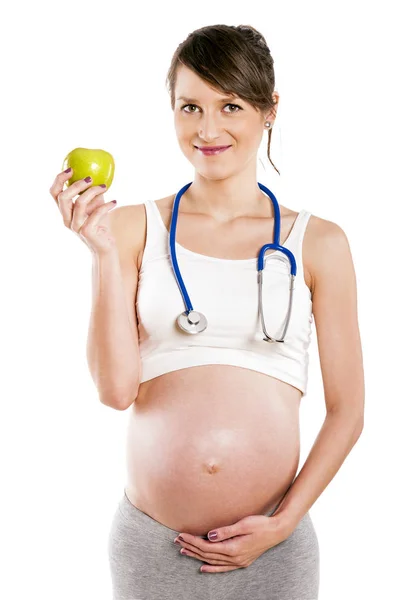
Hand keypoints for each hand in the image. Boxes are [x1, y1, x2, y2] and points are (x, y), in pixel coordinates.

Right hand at [49, 167, 117, 255]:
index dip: (59, 180)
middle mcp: (67, 219)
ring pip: (79, 203)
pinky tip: (114, 201)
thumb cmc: (100, 225)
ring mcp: (76, 227)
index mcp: (65, 212)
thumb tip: (97, 175)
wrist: (105, 248)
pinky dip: (106, 205)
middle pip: (63, 197)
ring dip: (93, 192)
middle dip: (76, 184)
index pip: (54, 193)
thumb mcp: (95, 206)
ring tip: (105, 187)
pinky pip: (96, 213)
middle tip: (90, 178)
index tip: (71, 169)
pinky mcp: (87, 232)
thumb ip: (92, 194)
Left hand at [174, 513, 288, 572]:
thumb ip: (225, 531)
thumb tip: (209, 535)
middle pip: (207, 554)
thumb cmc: (260, 524)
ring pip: (213, 561)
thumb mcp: (243, 524)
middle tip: (178, 541)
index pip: (207, 546)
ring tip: (185, 551)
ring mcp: (238, 562)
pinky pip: (223, 568)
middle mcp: (234, 558)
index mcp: (233, 548)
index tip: (182, 535)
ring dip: (197, 556)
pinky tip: (203, 568)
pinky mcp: (241, 561)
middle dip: (191, 547)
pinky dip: (212, 568)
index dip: (193, 541)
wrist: (277, 531)